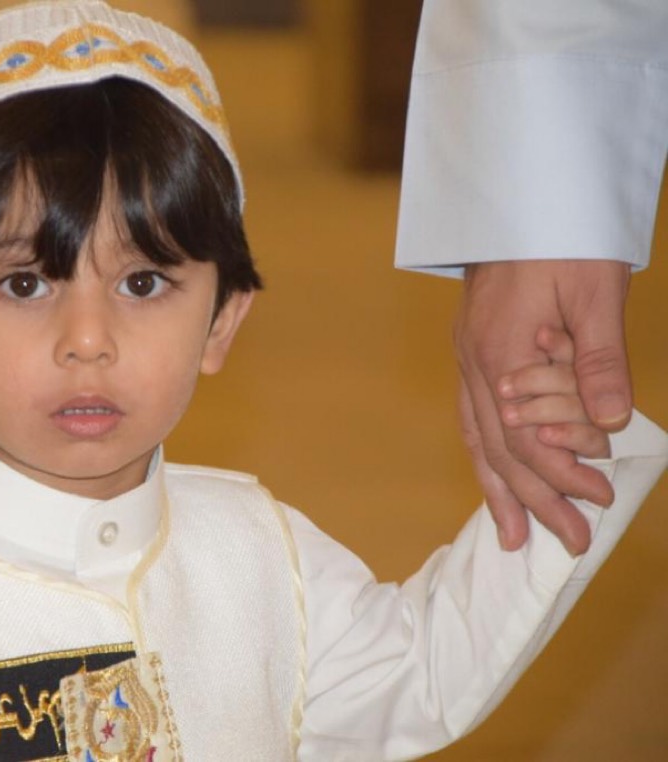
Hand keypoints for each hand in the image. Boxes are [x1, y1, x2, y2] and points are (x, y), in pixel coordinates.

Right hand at [454, 260, 630, 554]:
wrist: (517, 202)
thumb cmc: (559, 239)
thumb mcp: (595, 292)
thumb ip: (600, 359)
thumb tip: (611, 423)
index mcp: (502, 352)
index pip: (528, 434)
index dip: (562, 473)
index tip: (597, 499)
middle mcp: (475, 363)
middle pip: (499, 447)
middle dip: (534, 499)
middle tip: (569, 540)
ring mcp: (467, 359)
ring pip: (477, 438)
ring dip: (499, 489)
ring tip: (515, 535)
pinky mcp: (471, 352)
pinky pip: (472, 419)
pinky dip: (485, 456)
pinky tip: (495, 478)